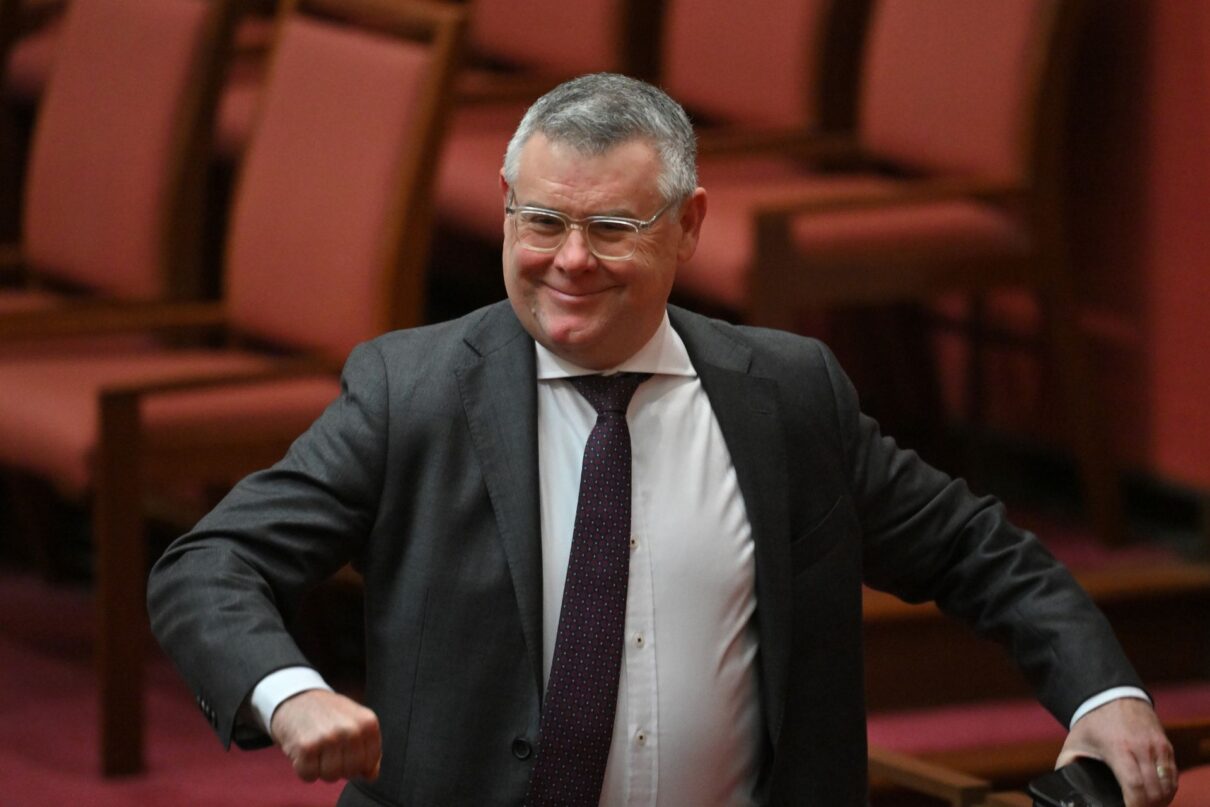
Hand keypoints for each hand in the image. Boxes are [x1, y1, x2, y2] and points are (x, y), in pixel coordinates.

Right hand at [270, 689, 381, 782]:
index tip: (345, 749)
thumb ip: (369, 748)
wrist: (296, 698)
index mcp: (367, 723)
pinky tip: (304, 751)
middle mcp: (351, 730)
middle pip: (351, 772)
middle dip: (339, 767)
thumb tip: (372, 775)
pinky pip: (309, 776)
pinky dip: (304, 769)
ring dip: (320, 769)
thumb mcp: (356, 722)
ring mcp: (329, 738)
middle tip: (328, 748)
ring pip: (331, 777)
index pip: (370, 762)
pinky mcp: (306, 747)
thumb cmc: (329, 714)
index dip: (356, 762)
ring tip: (317, 749)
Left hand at [1056, 698, 1176, 806]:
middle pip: (1154, 791)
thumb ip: (1067, 764)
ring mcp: (1157, 747)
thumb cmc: (1092, 722)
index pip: (1135, 786)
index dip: (1135, 805)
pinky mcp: (1166, 746)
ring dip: (1160, 800)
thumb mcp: (1075, 742)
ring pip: (1168, 786)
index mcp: (1118, 749)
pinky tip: (1156, 796)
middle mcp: (1142, 748)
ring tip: (1145, 805)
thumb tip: (1060, 782)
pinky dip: (1167, 789)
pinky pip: (1173, 776)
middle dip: (1147, 806)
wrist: (1113, 694)